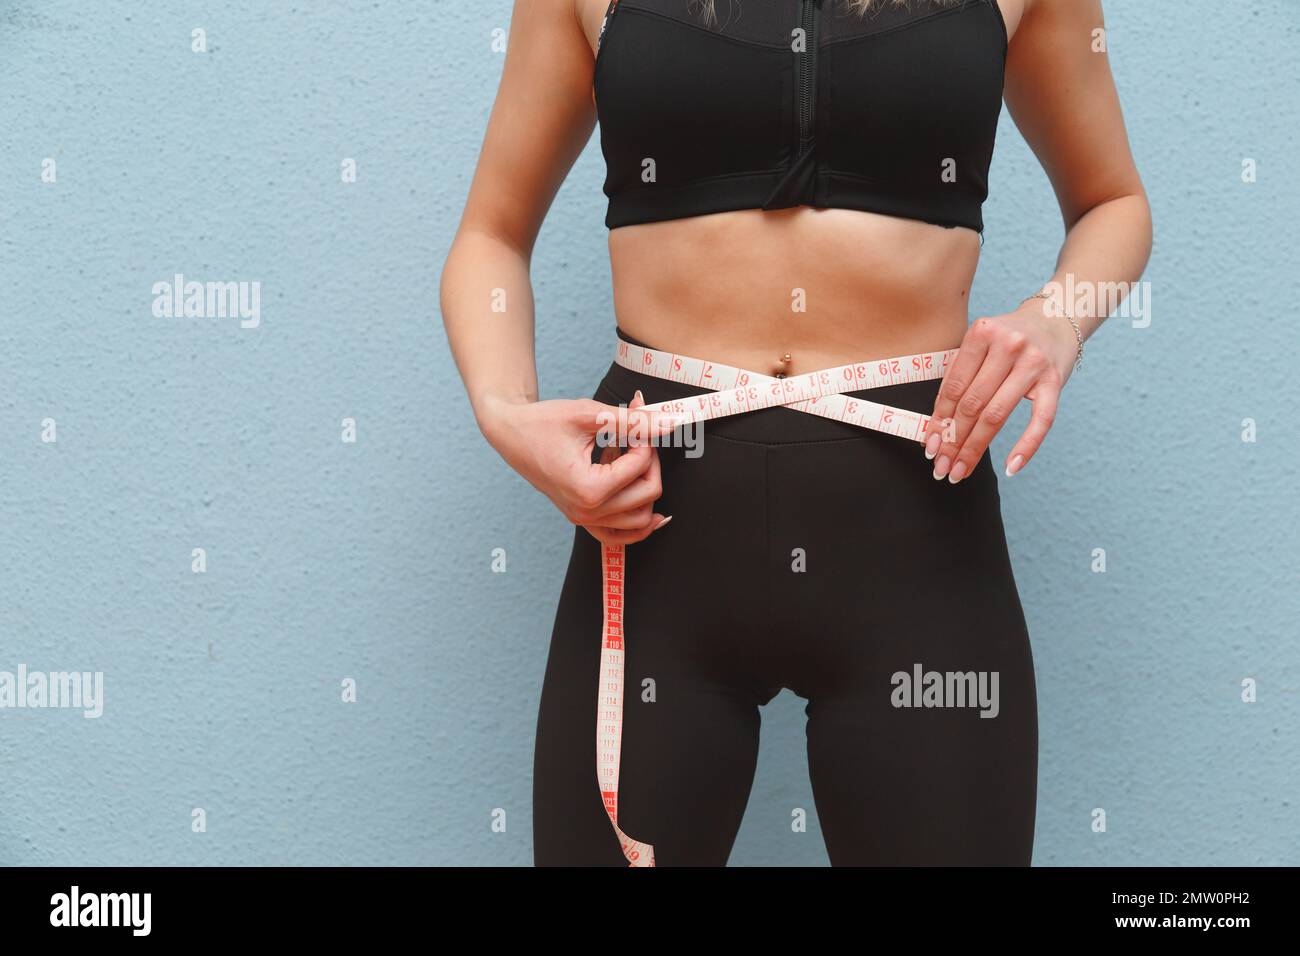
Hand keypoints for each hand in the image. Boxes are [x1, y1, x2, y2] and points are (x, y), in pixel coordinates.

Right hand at [478, 389, 674, 544]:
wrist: (512, 434)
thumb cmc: (543, 422)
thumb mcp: (590, 414)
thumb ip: (634, 422)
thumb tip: (668, 424)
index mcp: (587, 487)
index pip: (639, 468)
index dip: (645, 440)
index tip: (637, 422)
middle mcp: (585, 511)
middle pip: (647, 495)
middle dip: (650, 462)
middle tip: (637, 438)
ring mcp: (583, 519)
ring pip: (641, 518)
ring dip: (644, 488)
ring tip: (625, 462)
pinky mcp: (582, 519)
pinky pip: (619, 536)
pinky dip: (639, 525)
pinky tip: (652, 510)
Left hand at [922, 303, 1077, 482]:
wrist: (1055, 319)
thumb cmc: (1008, 338)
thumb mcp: (979, 344)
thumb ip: (957, 376)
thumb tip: (935, 425)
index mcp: (982, 333)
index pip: (954, 387)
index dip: (939, 421)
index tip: (929, 447)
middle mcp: (1008, 345)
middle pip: (973, 404)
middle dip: (953, 440)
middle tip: (942, 468)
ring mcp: (1033, 364)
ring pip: (997, 415)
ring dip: (975, 448)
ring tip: (961, 470)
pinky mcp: (1055, 381)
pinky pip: (1041, 421)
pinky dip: (1027, 446)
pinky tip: (1012, 467)